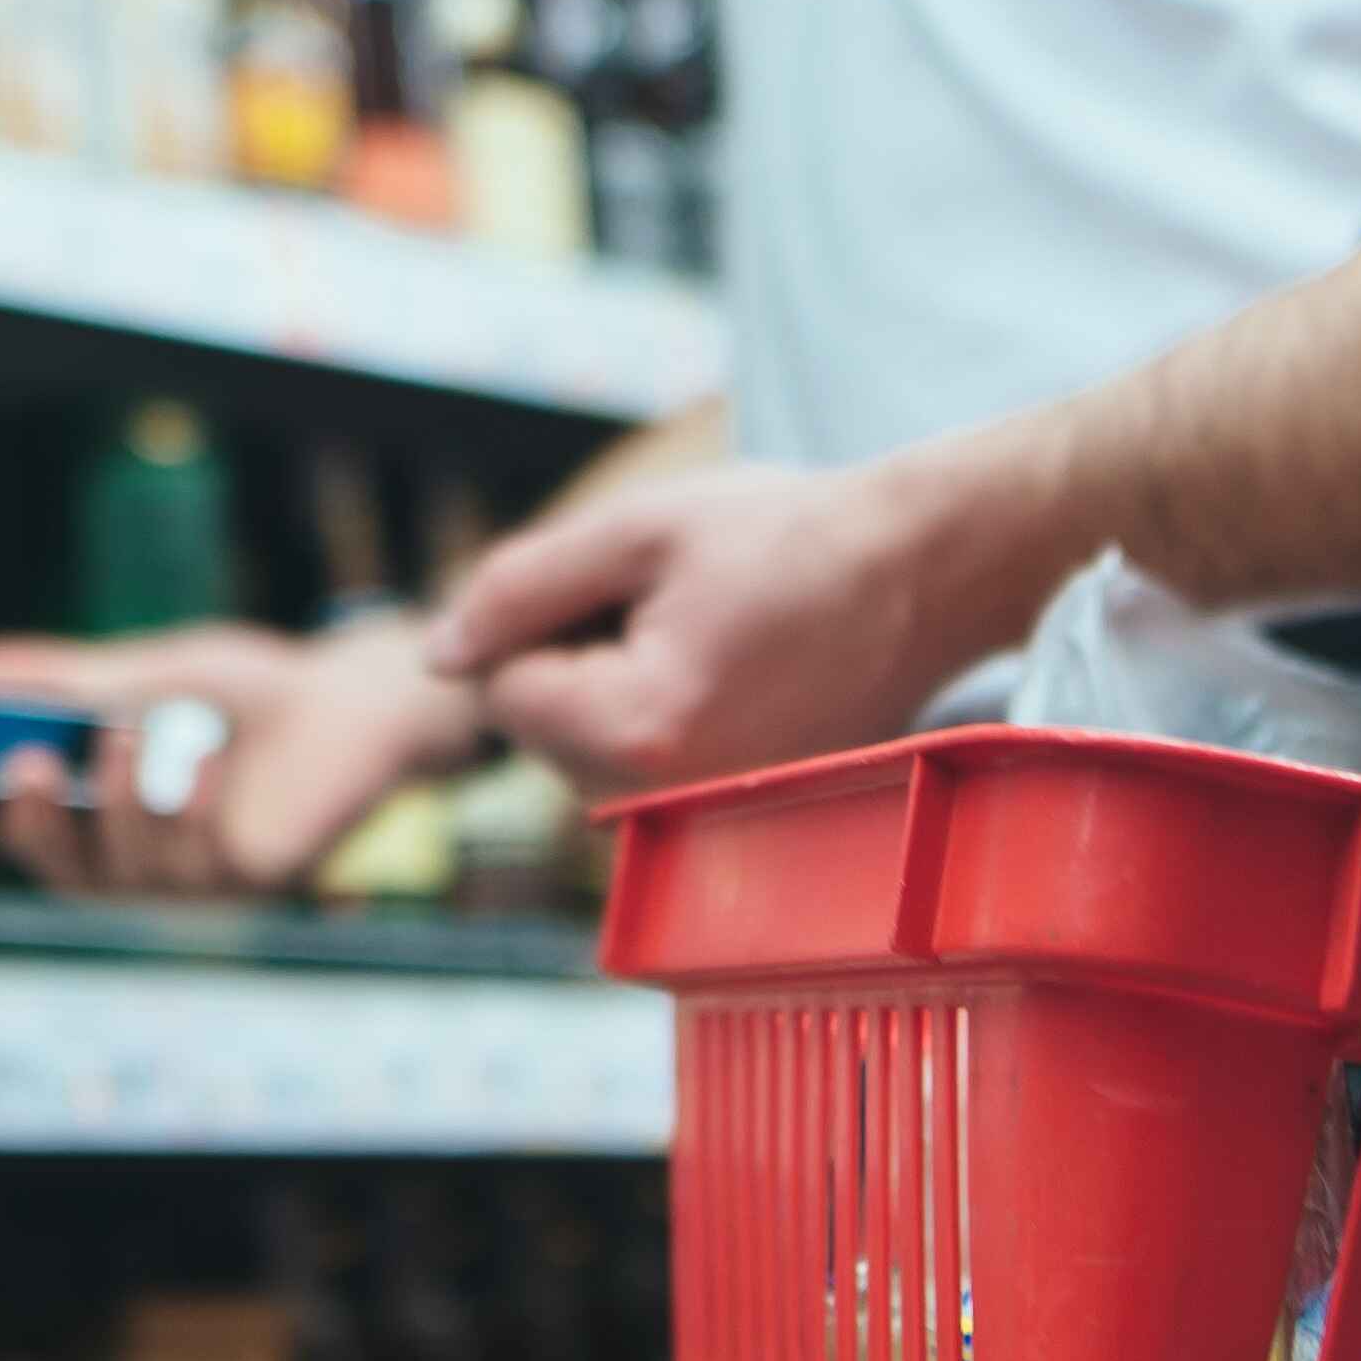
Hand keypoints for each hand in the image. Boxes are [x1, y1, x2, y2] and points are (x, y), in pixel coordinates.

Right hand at [0, 618, 484, 901]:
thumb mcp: (146, 674)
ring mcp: (193, 882)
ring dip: (116, 805)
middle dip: (31, 825)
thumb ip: (67, 681)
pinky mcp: (250, 883)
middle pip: (60, 870)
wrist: (353, 699)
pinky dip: (185, 807)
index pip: (15, 830)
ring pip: (124, 872)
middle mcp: (138, 862)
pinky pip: (196, 864)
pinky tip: (192, 757)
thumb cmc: (248, 690)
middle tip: (18, 764)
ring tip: (123, 734)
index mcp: (101, 817)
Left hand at [424, 449, 1059, 797]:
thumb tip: (436, 655)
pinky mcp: (733, 827)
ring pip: (584, 755)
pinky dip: (661, 723)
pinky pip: (640, 775)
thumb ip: (518, 589)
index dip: (546, 618)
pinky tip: (731, 677)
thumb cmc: (788, 536)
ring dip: (618, 690)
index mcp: (634, 731)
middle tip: (684, 606)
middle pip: (539, 732)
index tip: (639, 586)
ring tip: (712, 637)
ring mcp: (706, 829)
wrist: (924, 572)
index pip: (501, 687)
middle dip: (579, 659)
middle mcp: (665, 806)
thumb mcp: (637, 531)